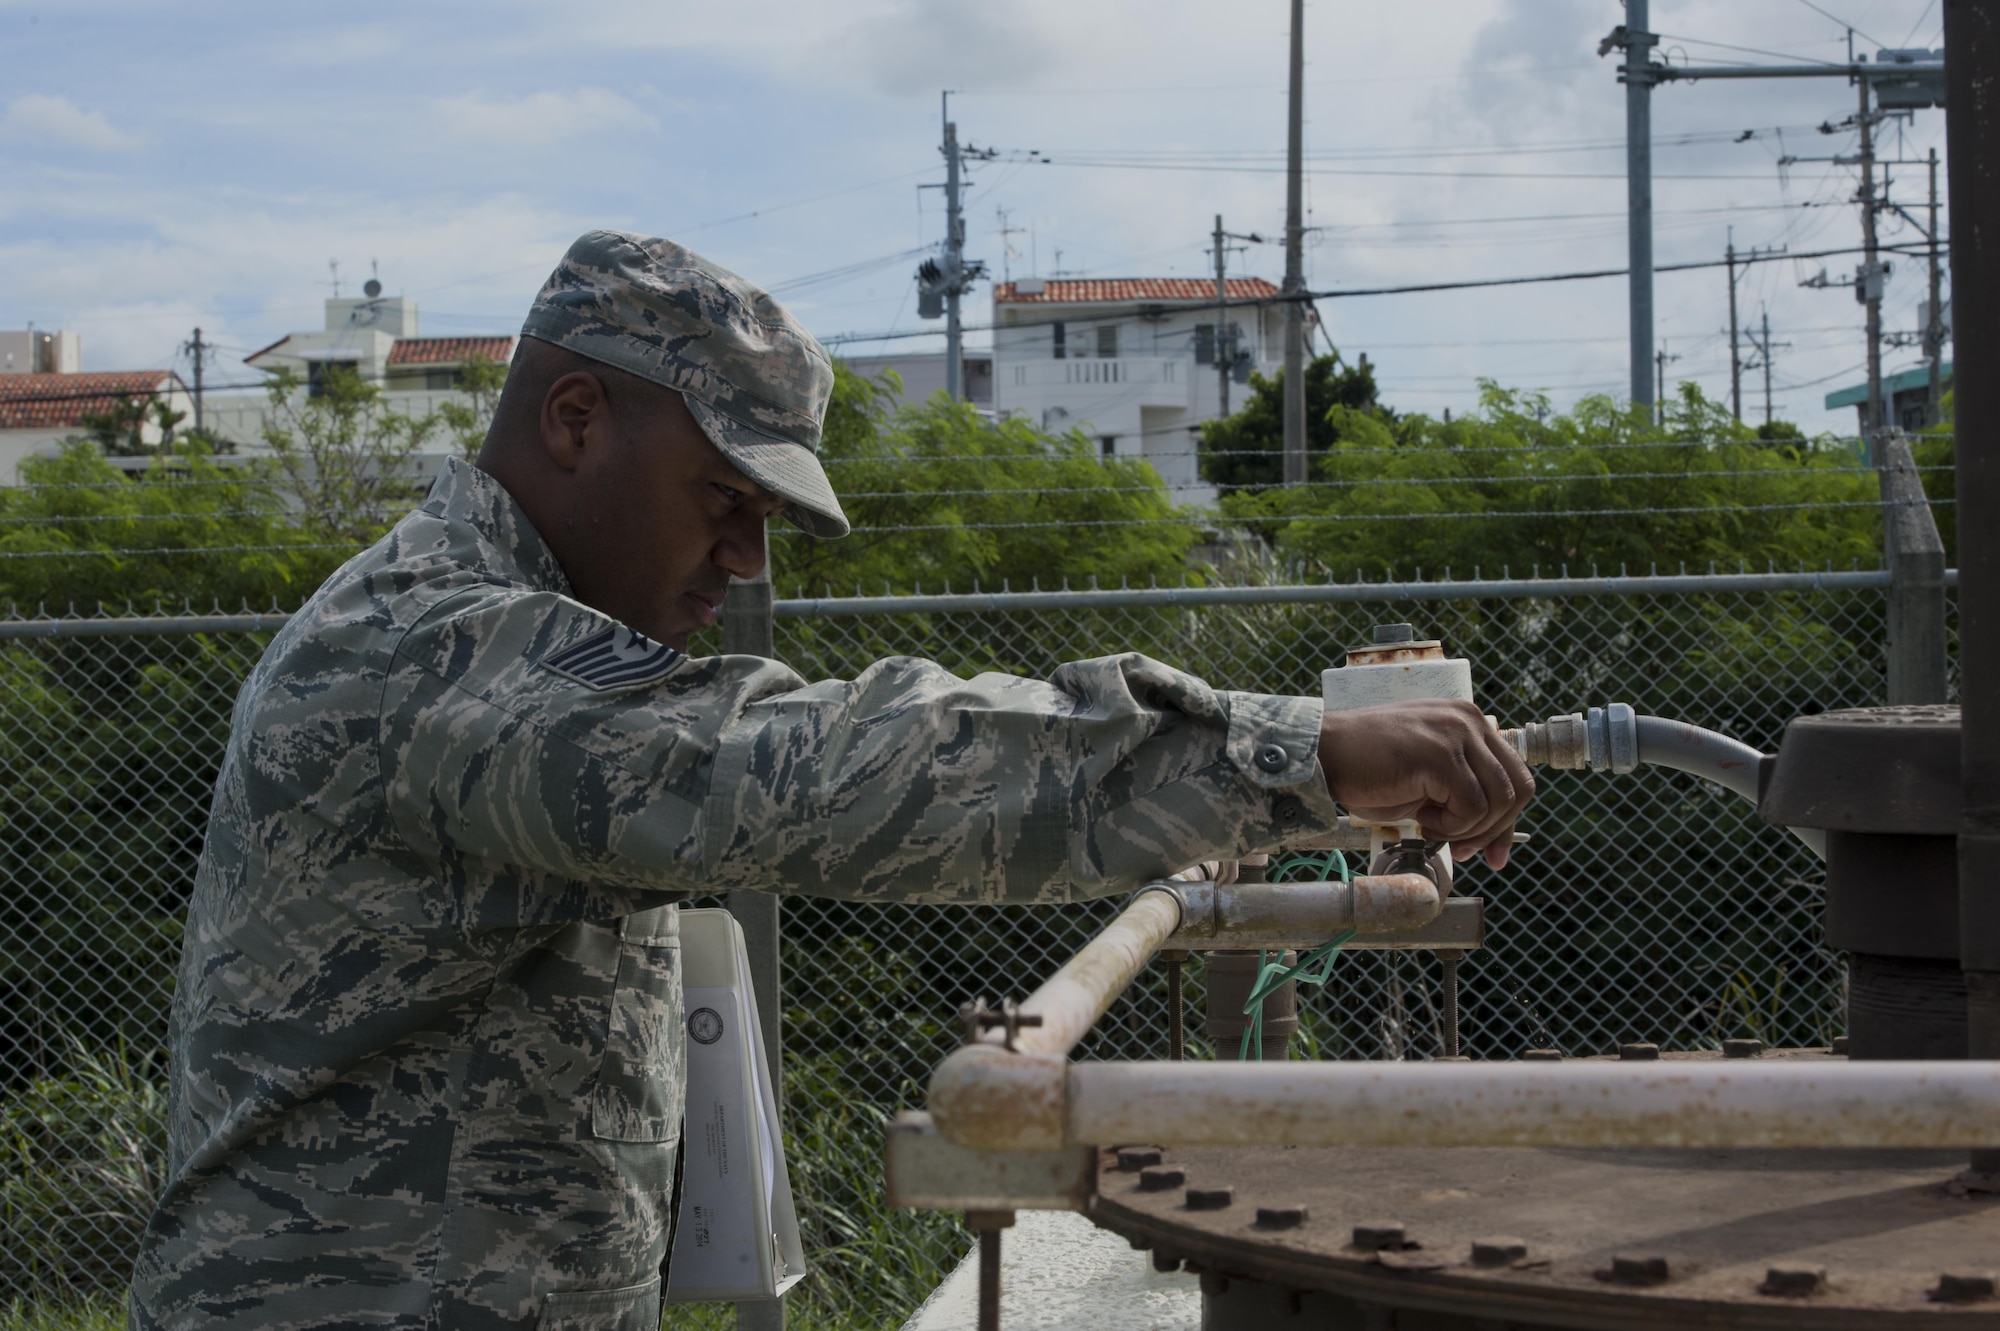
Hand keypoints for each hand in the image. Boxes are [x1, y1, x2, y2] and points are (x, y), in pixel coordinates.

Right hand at [1317, 699, 1534, 869]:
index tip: (1492, 853)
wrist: (1324, 753)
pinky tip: (1421, 821)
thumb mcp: (1428, 778)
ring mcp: (1456, 735)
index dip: (1507, 820)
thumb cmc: (1368, 769)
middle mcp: (1470, 721)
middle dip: (1495, 830)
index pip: (1516, 775)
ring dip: (1466, 829)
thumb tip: (1495, 838)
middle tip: (1462, 849)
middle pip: (1518, 789)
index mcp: (1469, 721)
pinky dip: (1450, 827)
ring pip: (1498, 802)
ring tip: (1430, 827)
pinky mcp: (1441, 756)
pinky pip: (1471, 808)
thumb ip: (1463, 790)